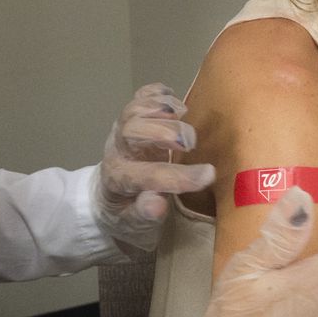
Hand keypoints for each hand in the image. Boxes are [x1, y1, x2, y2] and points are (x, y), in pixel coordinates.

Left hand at [93, 83, 214, 251]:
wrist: (109, 194)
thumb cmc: (127, 211)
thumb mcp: (134, 224)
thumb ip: (144, 214)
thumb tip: (158, 205)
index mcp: (118, 180)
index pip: (144, 175)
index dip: (177, 176)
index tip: (208, 175)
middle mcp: (117, 150)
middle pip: (132, 130)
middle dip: (164, 132)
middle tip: (191, 143)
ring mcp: (122, 129)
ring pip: (134, 109)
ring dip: (161, 108)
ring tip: (185, 116)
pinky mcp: (132, 116)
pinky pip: (139, 96)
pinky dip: (157, 92)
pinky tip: (174, 98)